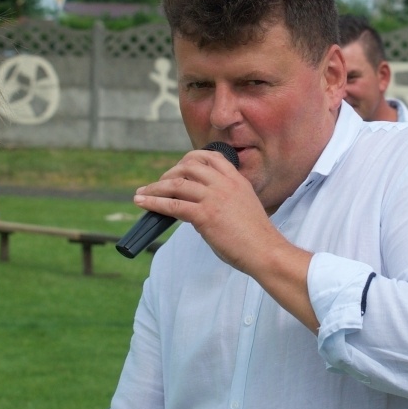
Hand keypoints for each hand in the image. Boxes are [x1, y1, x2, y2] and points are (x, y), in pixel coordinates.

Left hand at [133, 149, 279, 275]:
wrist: (266, 251)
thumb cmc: (256, 237)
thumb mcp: (243, 207)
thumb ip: (224, 200)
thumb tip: (199, 207)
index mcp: (237, 180)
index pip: (211, 157)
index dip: (191, 159)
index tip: (179, 168)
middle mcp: (225, 184)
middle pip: (189, 166)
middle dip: (169, 173)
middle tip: (158, 185)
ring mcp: (214, 198)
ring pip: (176, 184)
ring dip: (155, 188)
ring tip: (141, 194)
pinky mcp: (205, 215)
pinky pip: (173, 204)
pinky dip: (154, 202)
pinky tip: (142, 203)